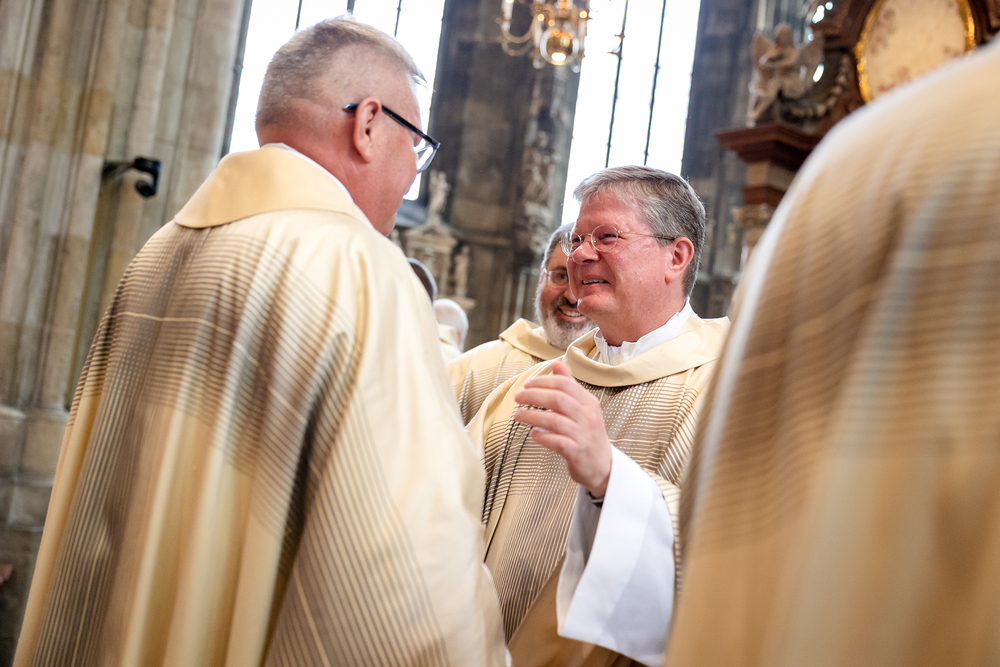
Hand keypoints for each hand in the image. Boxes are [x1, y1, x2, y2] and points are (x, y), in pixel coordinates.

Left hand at [513, 360, 611, 497]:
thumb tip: (557, 364)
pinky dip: (543, 437)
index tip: (527, 385)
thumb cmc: (588, 434)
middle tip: (518, 397)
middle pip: (558, 399)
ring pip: (555, 420)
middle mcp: (587, 416)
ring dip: (533, 416)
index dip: (543, 382)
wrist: (603, 466)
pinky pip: (557, 442)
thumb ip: (570, 386)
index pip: (565, 384)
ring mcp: (583, 435)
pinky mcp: (577, 453)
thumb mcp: (584, 408)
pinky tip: (533, 435)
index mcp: (588, 402)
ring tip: (517, 416)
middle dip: (534, 396)